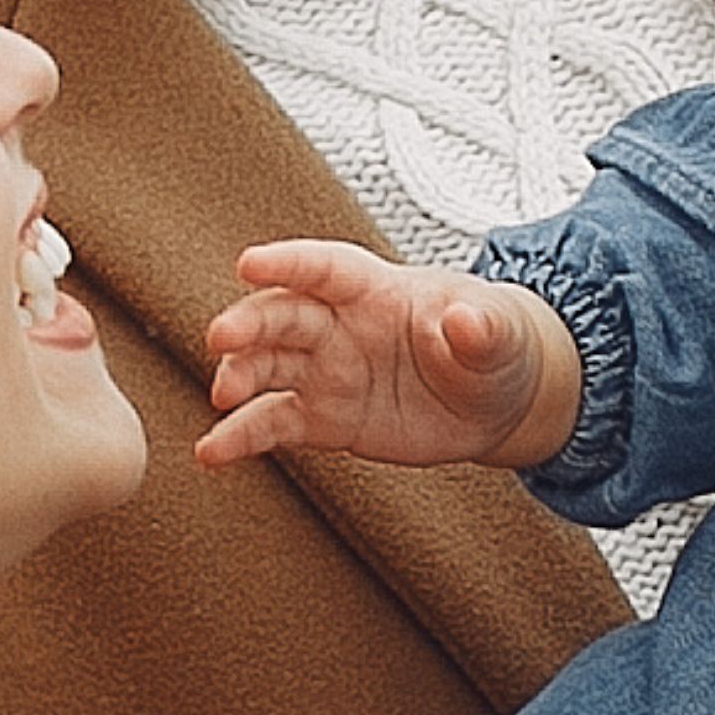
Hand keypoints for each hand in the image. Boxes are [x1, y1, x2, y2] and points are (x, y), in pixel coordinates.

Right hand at [198, 239, 579, 473]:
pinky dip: (241, 436)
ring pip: (267, 367)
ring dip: (239, 376)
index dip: (288, 263)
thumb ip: (481, 329)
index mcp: (377, 291)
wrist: (496, 403)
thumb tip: (465, 321)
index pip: (326, 268)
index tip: (249, 264)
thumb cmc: (494, 347)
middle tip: (222, 339)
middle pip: (282, 315)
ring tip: (223, 397)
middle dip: (249, 324)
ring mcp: (326, 372)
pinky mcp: (322, 418)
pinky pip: (273, 424)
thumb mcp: (501, 335)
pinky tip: (213, 451)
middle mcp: (339, 326)